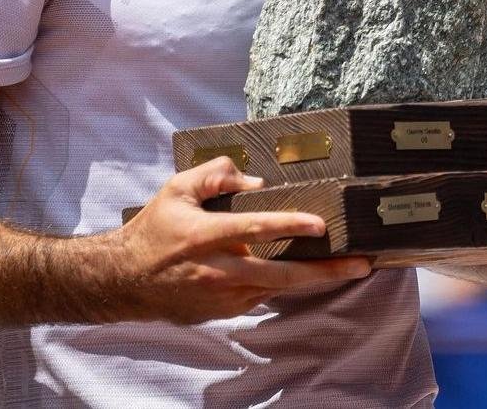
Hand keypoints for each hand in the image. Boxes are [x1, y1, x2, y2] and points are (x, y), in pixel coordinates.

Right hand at [120, 157, 371, 324]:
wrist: (126, 280)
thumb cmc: (155, 228)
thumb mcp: (177, 189)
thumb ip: (215, 176)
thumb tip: (255, 180)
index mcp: (205, 235)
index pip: (255, 228)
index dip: (289, 225)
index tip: (320, 225)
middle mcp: (218, 270)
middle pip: (281, 274)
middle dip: (325, 271)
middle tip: (361, 264)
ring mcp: (222, 296)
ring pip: (277, 288)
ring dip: (312, 280)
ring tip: (348, 268)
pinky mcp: (223, 311)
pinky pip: (261, 296)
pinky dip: (284, 285)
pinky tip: (306, 274)